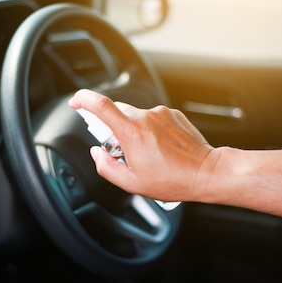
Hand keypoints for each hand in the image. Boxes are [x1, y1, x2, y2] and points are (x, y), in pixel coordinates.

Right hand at [68, 89, 214, 201]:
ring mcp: (161, 114)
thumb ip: (106, 167)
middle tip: (122, 151)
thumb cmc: (173, 180)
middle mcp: (146, 117)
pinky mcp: (173, 114)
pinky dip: (151, 131)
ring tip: (148, 154)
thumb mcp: (131, 183)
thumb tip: (97, 154)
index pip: (101, 106)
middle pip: (117, 113)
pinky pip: (153, 118)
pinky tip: (161, 148)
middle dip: (114, 129)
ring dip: (134, 131)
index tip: (76, 102)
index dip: (83, 100)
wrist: (205, 172)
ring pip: (136, 117)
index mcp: (132, 133)